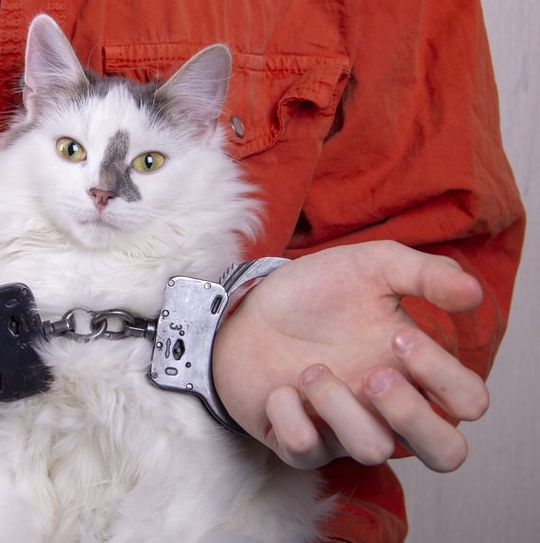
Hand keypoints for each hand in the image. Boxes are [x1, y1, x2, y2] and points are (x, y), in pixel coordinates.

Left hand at [213, 241, 487, 471]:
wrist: (247, 304)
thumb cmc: (318, 292)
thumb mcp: (373, 266)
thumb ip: (426, 274)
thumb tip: (473, 293)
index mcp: (413, 371)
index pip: (468, 403)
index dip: (446, 378)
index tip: (398, 337)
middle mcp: (385, 409)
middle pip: (445, 454)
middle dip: (412, 415)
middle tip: (372, 375)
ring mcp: (342, 430)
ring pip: (372, 451)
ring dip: (339, 405)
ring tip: (311, 370)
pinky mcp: (297, 443)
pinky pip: (305, 450)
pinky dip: (290, 415)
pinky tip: (281, 388)